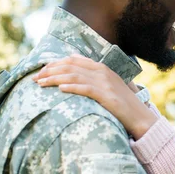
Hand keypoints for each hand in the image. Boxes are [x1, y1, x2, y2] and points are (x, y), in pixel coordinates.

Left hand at [33, 54, 156, 138]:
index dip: (55, 64)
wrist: (139, 116)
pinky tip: (61, 89)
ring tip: (41, 84)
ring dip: (55, 79)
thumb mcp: (108, 82)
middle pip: (71, 66)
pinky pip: (86, 89)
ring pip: (75, 76)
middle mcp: (103, 72)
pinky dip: (72, 87)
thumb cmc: (121, 102)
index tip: (41, 70)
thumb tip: (73, 57)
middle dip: (50, 71)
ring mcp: (105, 83)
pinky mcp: (107, 95)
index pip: (73, 60)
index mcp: (102, 67)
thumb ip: (91, 70)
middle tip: (35, 78)